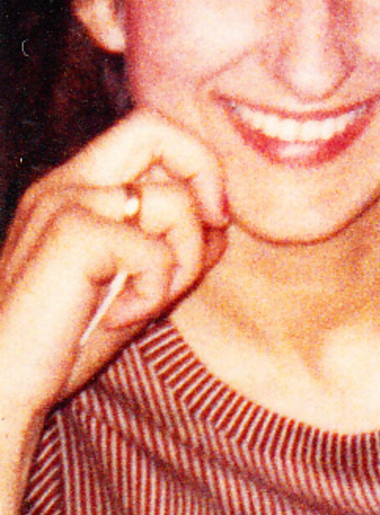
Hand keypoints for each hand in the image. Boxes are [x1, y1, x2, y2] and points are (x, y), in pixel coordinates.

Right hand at [0, 110, 228, 428]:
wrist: (2, 387)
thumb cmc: (65, 341)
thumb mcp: (133, 282)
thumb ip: (173, 242)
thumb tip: (222, 219)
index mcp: (74, 187)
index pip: (148, 132)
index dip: (197, 161)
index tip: (215, 216)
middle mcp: (64, 184)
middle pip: (154, 127)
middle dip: (204, 172)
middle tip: (212, 227)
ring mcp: (63, 204)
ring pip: (174, 200)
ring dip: (186, 258)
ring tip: (148, 298)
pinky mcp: (71, 235)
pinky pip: (157, 250)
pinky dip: (156, 291)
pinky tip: (120, 316)